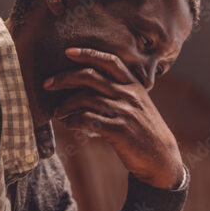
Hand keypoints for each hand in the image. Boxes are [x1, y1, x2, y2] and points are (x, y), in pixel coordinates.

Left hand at [43, 47, 183, 188]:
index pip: (110, 61)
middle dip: (64, 78)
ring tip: (57, 112)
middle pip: (90, 77)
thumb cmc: (144, 131)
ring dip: (65, 105)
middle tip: (47, 84)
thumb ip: (120, 92)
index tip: (68, 52)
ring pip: (86, 99)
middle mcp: (129, 95)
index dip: (88, 53)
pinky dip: (73, 121)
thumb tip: (88, 86)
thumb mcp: (139, 105)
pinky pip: (88, 120)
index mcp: (134, 86)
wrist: (161, 158)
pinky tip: (69, 125)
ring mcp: (125, 112)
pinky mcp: (119, 131)